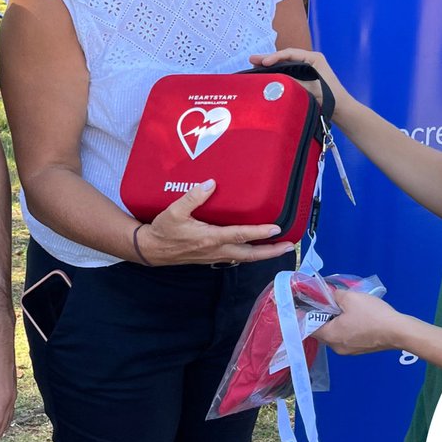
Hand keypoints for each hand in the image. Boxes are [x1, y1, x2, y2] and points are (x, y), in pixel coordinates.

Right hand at [136, 180, 295, 265]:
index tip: (276, 229)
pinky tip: (254, 248)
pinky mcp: (212, 258)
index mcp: (209, 238)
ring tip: (278, 247)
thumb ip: (193, 197)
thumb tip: (211, 184)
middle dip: (271, 251)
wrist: (152, 250)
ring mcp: (215, 256)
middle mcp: (216, 250)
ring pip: (245, 258)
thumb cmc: (163, 230)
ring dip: (263, 254)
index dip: (259, 232)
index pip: (240, 235)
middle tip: (289, 246)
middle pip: (250, 254)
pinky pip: (236, 258)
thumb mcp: (174, 211)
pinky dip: (249, 254)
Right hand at [249, 47, 351, 113]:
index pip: (290, 54)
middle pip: (286, 57)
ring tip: (255, 66)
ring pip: (286, 64)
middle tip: (252, 59)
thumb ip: (292, 81)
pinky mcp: (304, 78)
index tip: (263, 63)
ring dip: (271, 66)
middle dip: (269, 59)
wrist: (341, 109)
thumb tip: (274, 78)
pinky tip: (267, 75)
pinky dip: (277, 73)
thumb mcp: (309, 87)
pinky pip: (288, 72)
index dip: (275, 57)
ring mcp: (307, 69)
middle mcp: (310, 60)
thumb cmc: (329, 96)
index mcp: (314, 58)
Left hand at [313, 289, 406, 355]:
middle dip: (321, 317)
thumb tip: (328, 293)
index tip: (305, 303)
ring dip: (333, 322)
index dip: (305, 315)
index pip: (309, 327)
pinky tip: (352, 316)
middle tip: (324, 301)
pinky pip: (345, 337)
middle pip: (321, 331)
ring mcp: (349, 350)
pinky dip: (344, 327)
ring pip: (334, 334)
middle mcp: (336, 347)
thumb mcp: (350, 298)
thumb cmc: (372, 315)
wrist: (398, 331)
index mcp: (331, 336)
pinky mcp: (360, 349)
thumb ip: (334, 294)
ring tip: (340, 307)